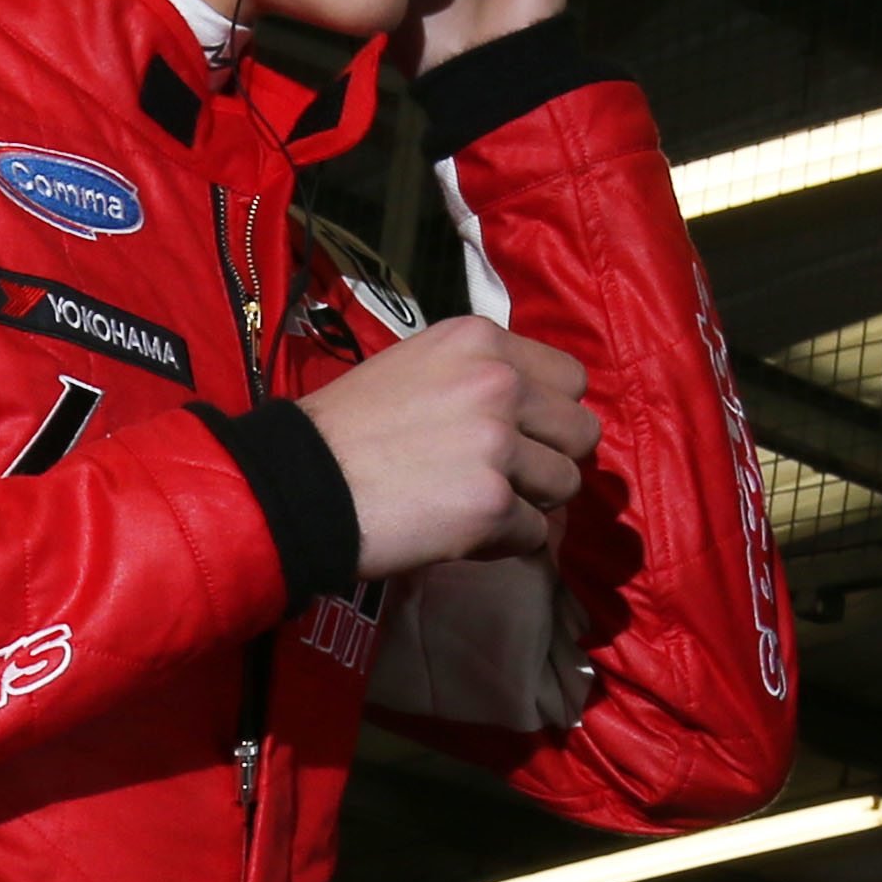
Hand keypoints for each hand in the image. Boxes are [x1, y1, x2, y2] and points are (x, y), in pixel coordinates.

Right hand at [296, 315, 596, 573]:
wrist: (300, 484)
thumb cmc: (349, 428)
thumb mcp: (418, 366)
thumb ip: (480, 377)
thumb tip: (536, 415)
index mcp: (482, 340)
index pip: (572, 378)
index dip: (548, 413)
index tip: (518, 433)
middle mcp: (499, 383)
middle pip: (581, 432)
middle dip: (549, 458)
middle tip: (503, 476)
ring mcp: (499, 445)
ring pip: (565, 485)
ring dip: (528, 502)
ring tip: (475, 504)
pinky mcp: (492, 505)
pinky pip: (534, 533)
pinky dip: (502, 541)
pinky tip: (457, 530)